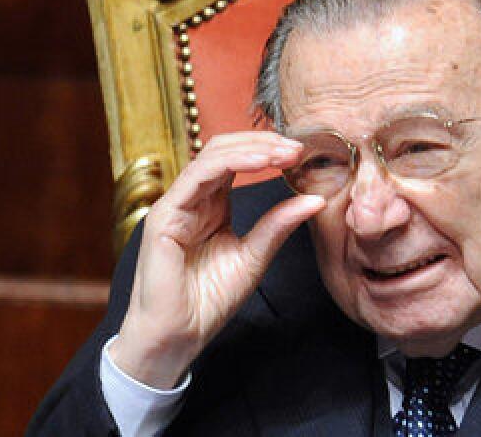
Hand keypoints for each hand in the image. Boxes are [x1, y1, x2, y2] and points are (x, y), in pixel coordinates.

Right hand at [108, 132, 325, 387]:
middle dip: (264, 142)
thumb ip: (279, 225)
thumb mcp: (254, 256)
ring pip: (212, 155)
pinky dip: (230, 162)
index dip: (269, 150)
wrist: (177, 337)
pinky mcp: (164, 215)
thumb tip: (316, 200)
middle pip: (225, 149)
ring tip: (284, 152)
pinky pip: (197, 176)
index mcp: (213, 204)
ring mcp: (176, 204)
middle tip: (298, 148)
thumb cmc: (208, 301)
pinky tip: (260, 161)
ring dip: (252, 147)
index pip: (238, 161)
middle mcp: (193, 198)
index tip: (303, 154)